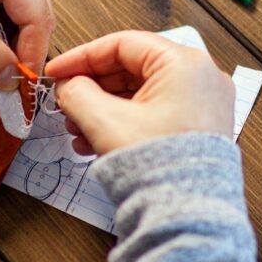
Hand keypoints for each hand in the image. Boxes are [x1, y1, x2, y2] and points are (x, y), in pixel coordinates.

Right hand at [45, 31, 234, 155]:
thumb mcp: (106, 122)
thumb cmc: (161, 167)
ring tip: (77, 128)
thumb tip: (69, 85)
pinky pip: (155, 111)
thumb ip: (78, 93)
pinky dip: (125, 120)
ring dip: (104, 107)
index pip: (122, 44)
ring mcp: (203, 102)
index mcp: (184, 63)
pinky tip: (97, 140)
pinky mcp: (200, 126)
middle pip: (131, 68)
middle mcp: (200, 77)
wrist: (190, 216)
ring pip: (141, 92)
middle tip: (65, 102)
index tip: (58, 70)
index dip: (82, 56)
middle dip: (92, 87)